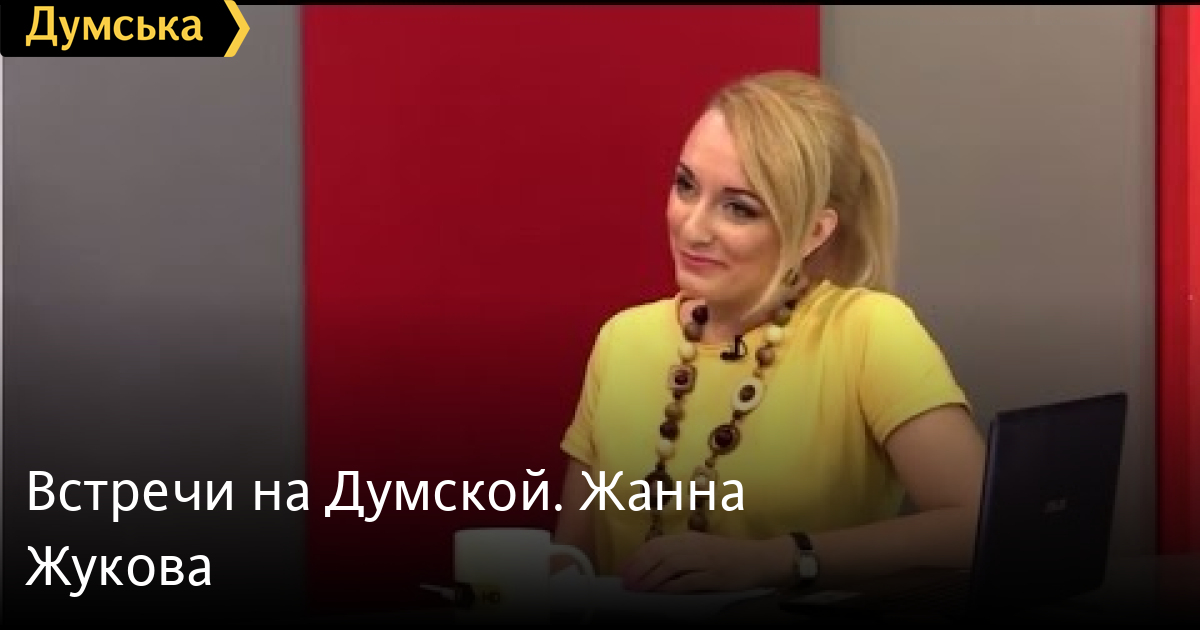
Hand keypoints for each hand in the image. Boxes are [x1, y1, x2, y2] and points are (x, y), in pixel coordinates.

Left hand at [618, 532, 781, 592]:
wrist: (760, 559)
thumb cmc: (729, 556)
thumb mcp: (702, 548)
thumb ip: (681, 553)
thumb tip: (654, 564)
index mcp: (689, 539)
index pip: (656, 544)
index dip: (637, 556)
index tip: (624, 569)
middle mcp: (694, 546)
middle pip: (659, 554)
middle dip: (638, 568)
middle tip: (625, 582)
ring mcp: (704, 560)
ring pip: (669, 566)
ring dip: (650, 578)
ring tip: (637, 589)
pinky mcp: (714, 576)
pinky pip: (686, 581)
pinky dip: (670, 587)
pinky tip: (659, 593)